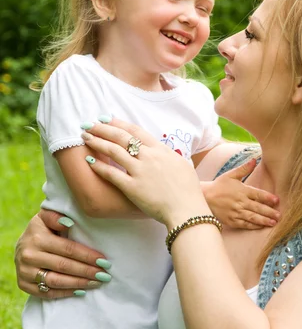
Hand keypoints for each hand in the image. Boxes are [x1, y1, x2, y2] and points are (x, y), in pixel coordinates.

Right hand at [15, 210, 110, 298]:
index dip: (87, 256)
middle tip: (104, 275)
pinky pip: (46, 293)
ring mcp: (25, 272)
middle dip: (87, 271)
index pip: (68, 249)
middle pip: (64, 266)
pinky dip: (65, 293)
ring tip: (96, 283)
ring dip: (79, 283)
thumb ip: (55, 216)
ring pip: (56, 281)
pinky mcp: (23, 285)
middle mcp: (29, 256)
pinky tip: (80, 291)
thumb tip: (68, 222)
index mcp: (37, 238)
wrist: (21, 245)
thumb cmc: (41, 229)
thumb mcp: (45, 217)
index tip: (104, 261)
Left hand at [80, 119, 210, 228]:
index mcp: (161, 150)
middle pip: (121, 137)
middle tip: (90, 124)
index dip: (119, 123)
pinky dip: (99, 166)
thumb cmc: (189, 190)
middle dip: (103, 128)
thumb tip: (162, 152)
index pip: (136, 131)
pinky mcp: (132, 187)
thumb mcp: (182, 164)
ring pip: (114, 151)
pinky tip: (89, 161)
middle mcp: (148, 156)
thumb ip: (168, 155)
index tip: (107, 118)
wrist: (187, 209)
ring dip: (97, 142)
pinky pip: (112, 174)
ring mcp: (140, 171)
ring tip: (85, 137)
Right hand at [203, 159, 279, 228]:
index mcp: (242, 190)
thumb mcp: (230, 175)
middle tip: (279, 215)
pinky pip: (245, 224)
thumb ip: (244, 169)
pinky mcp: (232, 221)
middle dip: (269, 212)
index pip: (258, 194)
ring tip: (273, 223)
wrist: (204, 198)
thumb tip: (255, 159)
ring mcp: (236, 212)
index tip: (277, 200)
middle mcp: (240, 202)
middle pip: (258, 208)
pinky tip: (260, 227)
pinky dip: (253, 226)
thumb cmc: (219, 186)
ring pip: (253, 217)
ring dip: (264, 220)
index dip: (268, 198)